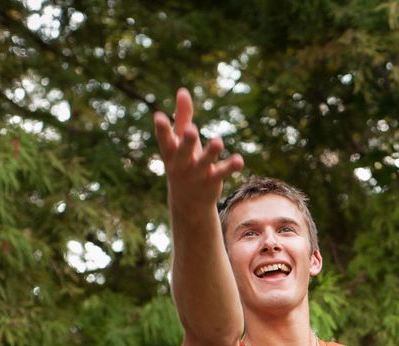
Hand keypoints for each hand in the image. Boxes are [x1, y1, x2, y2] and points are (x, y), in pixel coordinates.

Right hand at [153, 88, 243, 210]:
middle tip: (192, 130)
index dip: (161, 129)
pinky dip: (231, 166)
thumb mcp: (180, 141)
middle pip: (184, 151)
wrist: (188, 201)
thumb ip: (182, 116)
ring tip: (218, 141)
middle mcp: (182, 163)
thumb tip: (183, 91)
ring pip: (205, 162)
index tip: (159, 117)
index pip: (164, 140)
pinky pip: (222, 172)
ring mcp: (197, 173)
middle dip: (187, 141)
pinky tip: (239, 160)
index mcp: (171, 152)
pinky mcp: (212, 180)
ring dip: (211, 152)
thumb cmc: (183, 161)